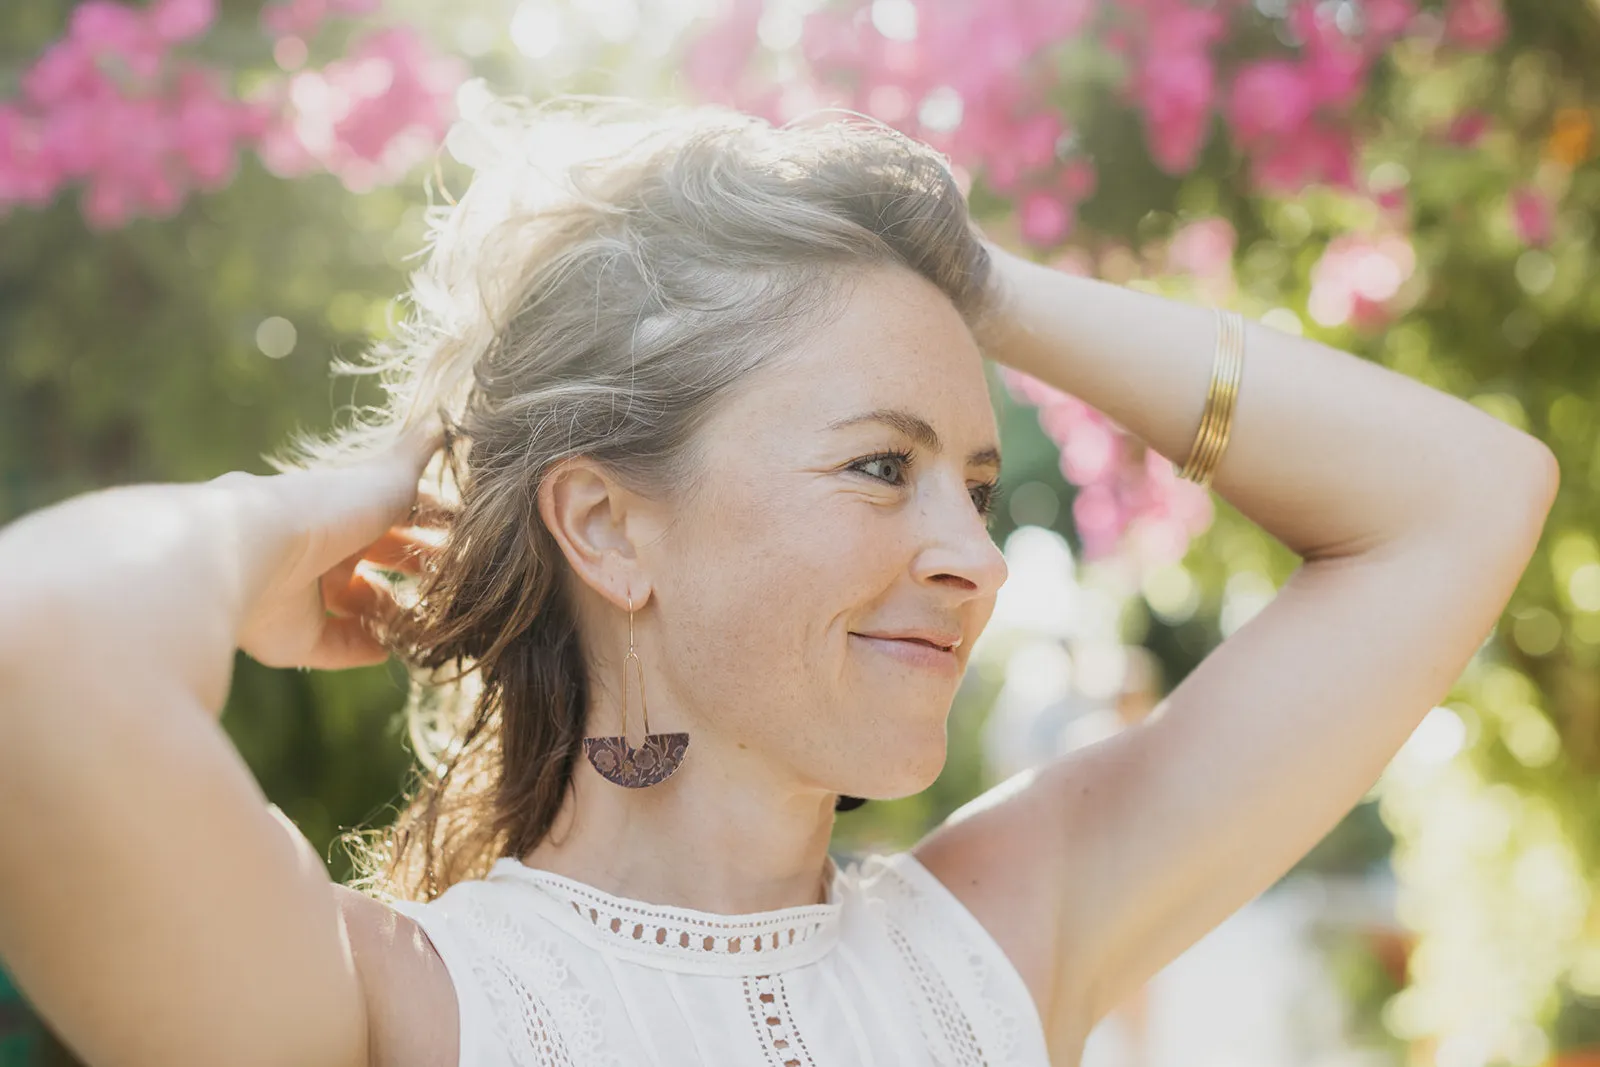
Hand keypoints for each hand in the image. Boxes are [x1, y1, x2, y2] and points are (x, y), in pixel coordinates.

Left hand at [230, 420, 447, 670]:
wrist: (261, 550)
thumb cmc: (331, 507)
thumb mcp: (389, 475)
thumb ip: (420, 451)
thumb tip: (445, 416)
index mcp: (343, 506)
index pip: (392, 513)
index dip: (429, 522)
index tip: (465, 533)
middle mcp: (322, 547)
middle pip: (376, 559)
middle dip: (413, 566)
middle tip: (454, 578)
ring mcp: (305, 594)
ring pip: (357, 604)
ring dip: (392, 611)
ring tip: (430, 617)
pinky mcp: (294, 637)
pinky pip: (337, 646)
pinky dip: (366, 647)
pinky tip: (396, 647)